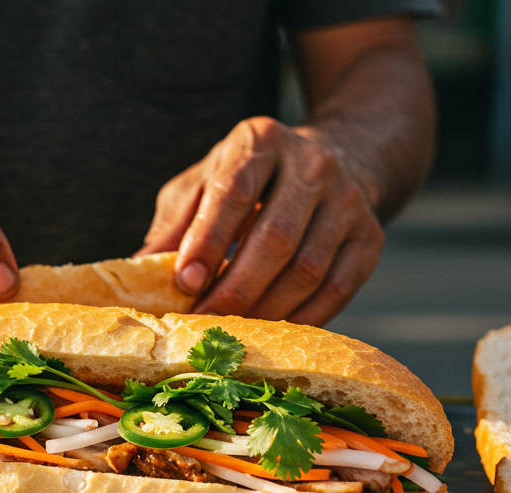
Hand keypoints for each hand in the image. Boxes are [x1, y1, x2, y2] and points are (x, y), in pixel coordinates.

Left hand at [135, 116, 382, 325]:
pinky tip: (275, 332)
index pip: (234, 192)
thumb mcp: (203, 184)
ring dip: (268, 309)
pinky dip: (305, 318)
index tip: (185, 282)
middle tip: (205, 323)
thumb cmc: (247, 181)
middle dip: (236, 288)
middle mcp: (312, 164)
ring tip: (235, 333)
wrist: (329, 164)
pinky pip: (339, 288)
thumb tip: (139, 271)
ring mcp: (348, 200)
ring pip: (308, 268)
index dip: (209, 240)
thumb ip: (175, 223)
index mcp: (261, 141)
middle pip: (274, 238)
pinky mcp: (370, 236)